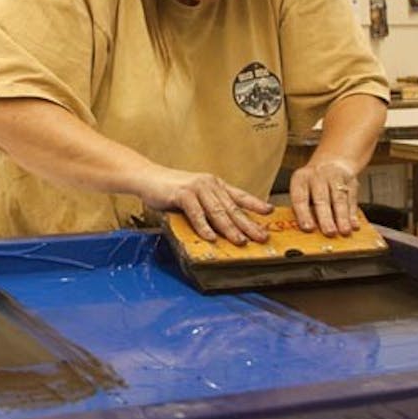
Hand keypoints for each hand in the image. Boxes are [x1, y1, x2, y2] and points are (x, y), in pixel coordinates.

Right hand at [138, 166, 272, 245]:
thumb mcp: (195, 194)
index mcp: (215, 184)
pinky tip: (211, 238)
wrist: (147, 177)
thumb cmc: (170, 189)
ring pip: (217, 211)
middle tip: (261, 237)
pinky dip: (204, 227)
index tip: (270, 212)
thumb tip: (224, 227)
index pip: (239, 195)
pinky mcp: (182, 194)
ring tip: (240, 241)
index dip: (255, 204)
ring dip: (230, 228)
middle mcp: (209, 184)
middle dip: (248, 224)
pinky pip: (196, 213)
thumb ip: (209, 206)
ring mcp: (196, 188)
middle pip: (232, 208)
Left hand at [288, 160, 358, 236]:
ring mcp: (335, 177)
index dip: (304, 214)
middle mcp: (317, 176)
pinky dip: (353, 213)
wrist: (331, 162)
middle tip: (329, 232)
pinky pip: (352, 199)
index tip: (308, 228)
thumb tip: (307, 230)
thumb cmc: (313, 183)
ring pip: (339, 199)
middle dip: (325, 217)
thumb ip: (302, 208)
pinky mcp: (350, 180)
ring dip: (342, 217)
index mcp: (300, 179)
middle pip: (321, 198)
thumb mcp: (302, 189)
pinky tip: (354, 224)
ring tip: (344, 231)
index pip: (300, 198)